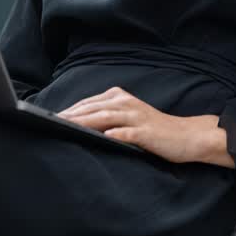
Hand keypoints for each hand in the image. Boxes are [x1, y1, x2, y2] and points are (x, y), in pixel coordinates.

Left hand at [57, 86, 231, 166]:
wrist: (186, 136)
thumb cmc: (154, 130)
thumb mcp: (129, 118)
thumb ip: (107, 117)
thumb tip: (79, 124)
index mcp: (120, 98)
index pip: (88, 103)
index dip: (69, 110)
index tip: (49, 117)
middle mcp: (126, 103)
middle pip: (93, 108)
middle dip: (71, 115)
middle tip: (51, 122)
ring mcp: (136, 117)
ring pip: (106, 117)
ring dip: (85, 121)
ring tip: (67, 126)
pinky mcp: (146, 132)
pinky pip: (127, 133)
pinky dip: (114, 134)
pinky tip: (103, 137)